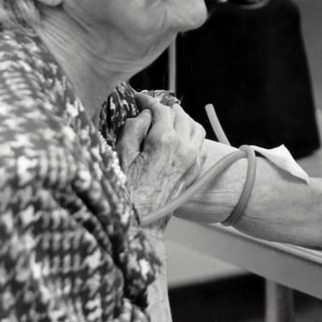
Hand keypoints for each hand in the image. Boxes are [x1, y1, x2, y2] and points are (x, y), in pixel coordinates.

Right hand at [118, 93, 205, 230]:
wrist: (141, 224)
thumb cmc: (126, 193)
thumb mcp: (121, 156)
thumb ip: (133, 129)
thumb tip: (144, 115)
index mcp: (164, 141)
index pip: (161, 109)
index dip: (148, 100)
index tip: (138, 98)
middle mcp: (184, 147)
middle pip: (180, 114)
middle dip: (165, 108)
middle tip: (150, 109)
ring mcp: (193, 159)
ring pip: (195, 127)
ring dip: (182, 119)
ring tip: (167, 119)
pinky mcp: (196, 171)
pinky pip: (200, 144)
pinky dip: (191, 135)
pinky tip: (179, 138)